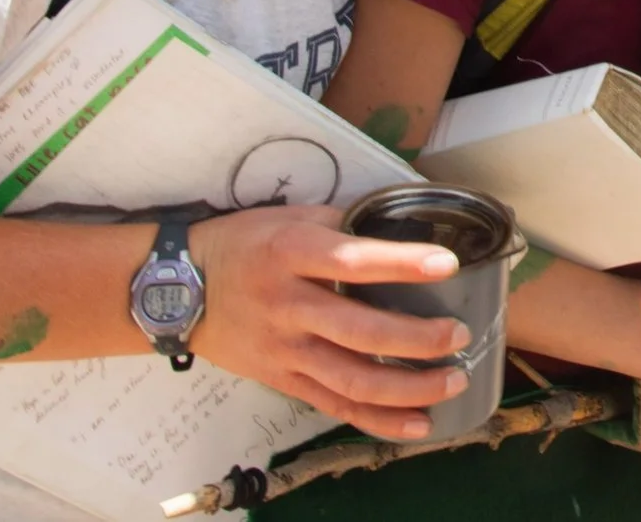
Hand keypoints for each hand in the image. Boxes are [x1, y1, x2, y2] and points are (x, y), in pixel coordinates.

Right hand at [187, 205, 471, 441]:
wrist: (180, 289)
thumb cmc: (246, 244)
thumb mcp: (290, 217)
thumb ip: (343, 224)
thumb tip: (404, 224)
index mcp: (292, 253)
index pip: (352, 261)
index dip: (401, 264)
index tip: (447, 265)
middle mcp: (288, 305)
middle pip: (359, 331)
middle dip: (417, 339)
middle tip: (460, 335)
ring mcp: (283, 349)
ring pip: (351, 379)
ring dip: (408, 386)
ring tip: (453, 380)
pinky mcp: (281, 379)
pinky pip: (334, 405)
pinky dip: (378, 418)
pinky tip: (418, 422)